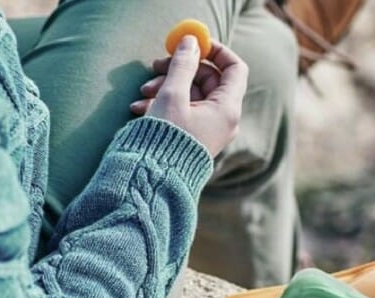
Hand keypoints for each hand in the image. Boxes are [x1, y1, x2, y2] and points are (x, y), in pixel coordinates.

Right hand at [130, 36, 248, 157]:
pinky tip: (139, 107)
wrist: (154, 179)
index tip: (193, 43)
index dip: (215, 51)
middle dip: (180, 70)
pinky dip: (163, 104)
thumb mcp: (172, 95)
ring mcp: (209, 129)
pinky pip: (183, 111)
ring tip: (142, 92)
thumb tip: (191, 42)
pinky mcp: (193, 137)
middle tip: (155, 65)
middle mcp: (223, 119)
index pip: (234, 68)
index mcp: (227, 108)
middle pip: (208, 80)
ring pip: (191, 95)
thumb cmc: (166, 138)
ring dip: (165, 87)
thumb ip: (182, 65)